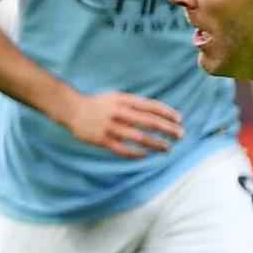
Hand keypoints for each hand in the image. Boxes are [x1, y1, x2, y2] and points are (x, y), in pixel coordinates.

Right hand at [61, 90, 183, 157]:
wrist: (71, 109)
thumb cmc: (98, 104)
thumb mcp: (116, 97)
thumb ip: (134, 104)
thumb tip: (158, 113)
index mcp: (125, 100)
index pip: (152, 106)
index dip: (168, 113)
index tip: (179, 120)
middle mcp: (119, 112)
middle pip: (150, 122)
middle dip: (168, 129)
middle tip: (180, 136)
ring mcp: (111, 127)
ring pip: (140, 138)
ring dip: (156, 144)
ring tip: (167, 148)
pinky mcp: (102, 140)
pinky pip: (124, 150)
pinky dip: (136, 154)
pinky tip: (145, 155)